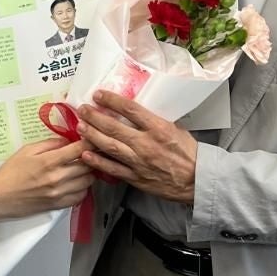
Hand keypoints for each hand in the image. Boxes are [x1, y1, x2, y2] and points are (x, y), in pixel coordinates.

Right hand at [0, 138, 93, 218]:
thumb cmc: (11, 172)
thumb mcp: (27, 150)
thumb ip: (50, 143)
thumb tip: (68, 141)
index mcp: (49, 161)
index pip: (79, 150)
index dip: (90, 142)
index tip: (93, 139)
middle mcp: (57, 178)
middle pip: (87, 166)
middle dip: (91, 157)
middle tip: (89, 153)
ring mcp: (59, 193)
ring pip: (87, 182)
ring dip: (88, 173)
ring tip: (82, 168)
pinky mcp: (58, 205)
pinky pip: (80, 197)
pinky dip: (83, 189)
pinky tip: (76, 183)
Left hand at [77, 91, 197, 202]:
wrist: (196, 180)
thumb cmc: (189, 154)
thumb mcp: (175, 129)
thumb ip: (155, 121)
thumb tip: (136, 112)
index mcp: (158, 128)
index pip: (130, 110)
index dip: (112, 101)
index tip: (99, 95)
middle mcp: (146, 144)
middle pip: (114, 127)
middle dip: (95, 117)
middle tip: (83, 109)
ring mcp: (139, 162)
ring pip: (110, 147)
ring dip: (92, 135)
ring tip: (80, 127)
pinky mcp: (136, 178)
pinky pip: (112, 169)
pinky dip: (98, 161)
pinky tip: (86, 154)